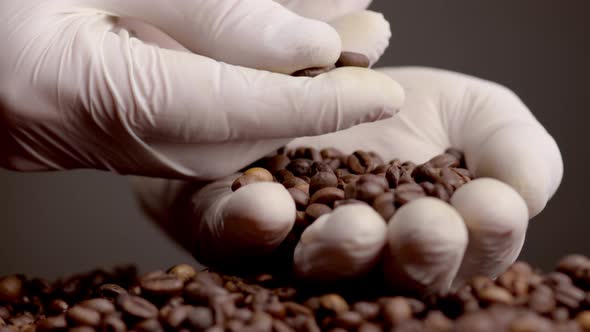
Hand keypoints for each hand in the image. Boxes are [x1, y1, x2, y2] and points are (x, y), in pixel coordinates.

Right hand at [0, 0, 402, 179]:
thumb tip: (308, 50)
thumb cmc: (5, 1)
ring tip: (347, 34)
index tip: (385, 94)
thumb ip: (203, 13)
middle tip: (373, 37)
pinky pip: (205, 116)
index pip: (246, 112)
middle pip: (250, 125)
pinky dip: (252, 84)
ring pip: (234, 124)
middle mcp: (117, 140)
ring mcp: (122, 144)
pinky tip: (281, 47)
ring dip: (292, 82)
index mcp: (97, 95)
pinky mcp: (127, 131)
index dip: (323, 105)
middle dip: (319, 87)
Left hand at [135, 66, 562, 294]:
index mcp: (433, 237)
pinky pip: (236, 235)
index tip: (491, 206)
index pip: (469, 251)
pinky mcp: (236, 219)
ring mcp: (299, 241)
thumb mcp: (482, 115)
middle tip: (429, 229)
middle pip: (394, 273)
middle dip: (417, 256)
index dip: (484, 237)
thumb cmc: (413, 105)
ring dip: (339, 252)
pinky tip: (268, 206)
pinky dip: (251, 227)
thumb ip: (517, 154)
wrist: (333, 72)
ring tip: (357, 227)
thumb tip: (516, 196)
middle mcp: (368, 253)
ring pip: (317, 266)